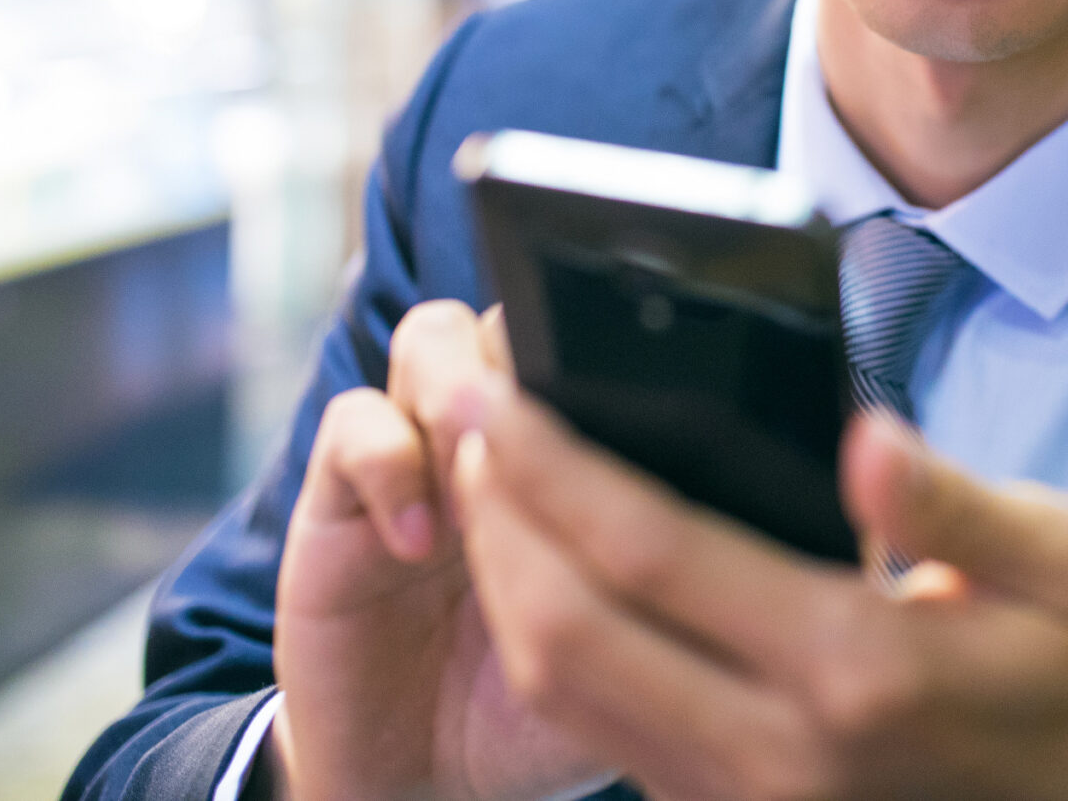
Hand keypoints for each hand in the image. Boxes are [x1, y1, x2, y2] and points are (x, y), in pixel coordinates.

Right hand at [267, 300, 610, 800]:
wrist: (424, 780)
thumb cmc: (537, 712)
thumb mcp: (623, 648)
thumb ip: (654, 569)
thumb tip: (728, 506)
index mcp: (574, 458)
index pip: (598, 341)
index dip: (619, 349)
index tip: (659, 401)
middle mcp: (494, 439)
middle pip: (518, 312)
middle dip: (540, 355)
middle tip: (564, 440)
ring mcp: (416, 457)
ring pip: (435, 336)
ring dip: (464, 391)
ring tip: (485, 482)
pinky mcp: (339, 497)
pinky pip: (355, 424)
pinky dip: (390, 463)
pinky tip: (421, 541)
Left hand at [449, 390, 1067, 800]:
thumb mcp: (1058, 558)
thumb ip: (951, 502)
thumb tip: (865, 441)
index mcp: (856, 668)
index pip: (651, 555)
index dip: (552, 468)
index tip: (493, 389)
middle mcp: (779, 755)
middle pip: (567, 634)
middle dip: (491, 517)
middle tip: (458, 415)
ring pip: (568, 695)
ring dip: (503, 581)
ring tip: (483, 476)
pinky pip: (604, 735)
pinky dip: (551, 643)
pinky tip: (546, 564)